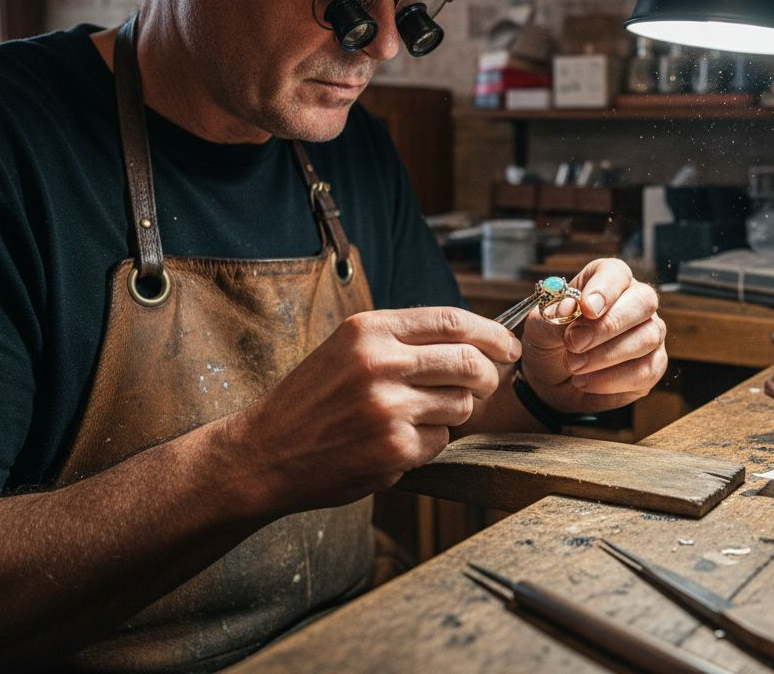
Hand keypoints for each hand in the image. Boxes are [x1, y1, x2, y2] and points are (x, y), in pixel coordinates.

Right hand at [223, 307, 520, 514]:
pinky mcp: (394, 448)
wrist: (264, 452)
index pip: (453, 321)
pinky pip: (441, 441)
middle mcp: (380, 363)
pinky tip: (395, 443)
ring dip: (452, 414)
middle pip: (470, 362)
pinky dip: (428, 444)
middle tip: (483, 386)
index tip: (509, 347)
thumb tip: (474, 339)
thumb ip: (404, 340)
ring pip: (461, 405)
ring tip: (416, 418)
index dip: (492, 334)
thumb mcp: (349, 349)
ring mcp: (389, 407)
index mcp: (370, 330)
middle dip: (488, 377)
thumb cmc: (312, 400)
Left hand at [520, 259, 666, 414]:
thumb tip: (569, 308)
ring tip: (573, 366)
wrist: (553, 381)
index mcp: (606, 280)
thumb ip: (552, 316)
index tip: (586, 309)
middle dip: (608, 326)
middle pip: (643, 302)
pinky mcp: (653, 365)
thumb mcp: (538, 328)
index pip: (616, 273)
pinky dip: (611, 380)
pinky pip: (645, 371)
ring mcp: (649, 332)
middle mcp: (635, 301)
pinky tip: (585, 382)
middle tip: (574, 344)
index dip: (604, 290)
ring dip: (605, 356)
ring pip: (646, 338)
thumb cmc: (549, 343)